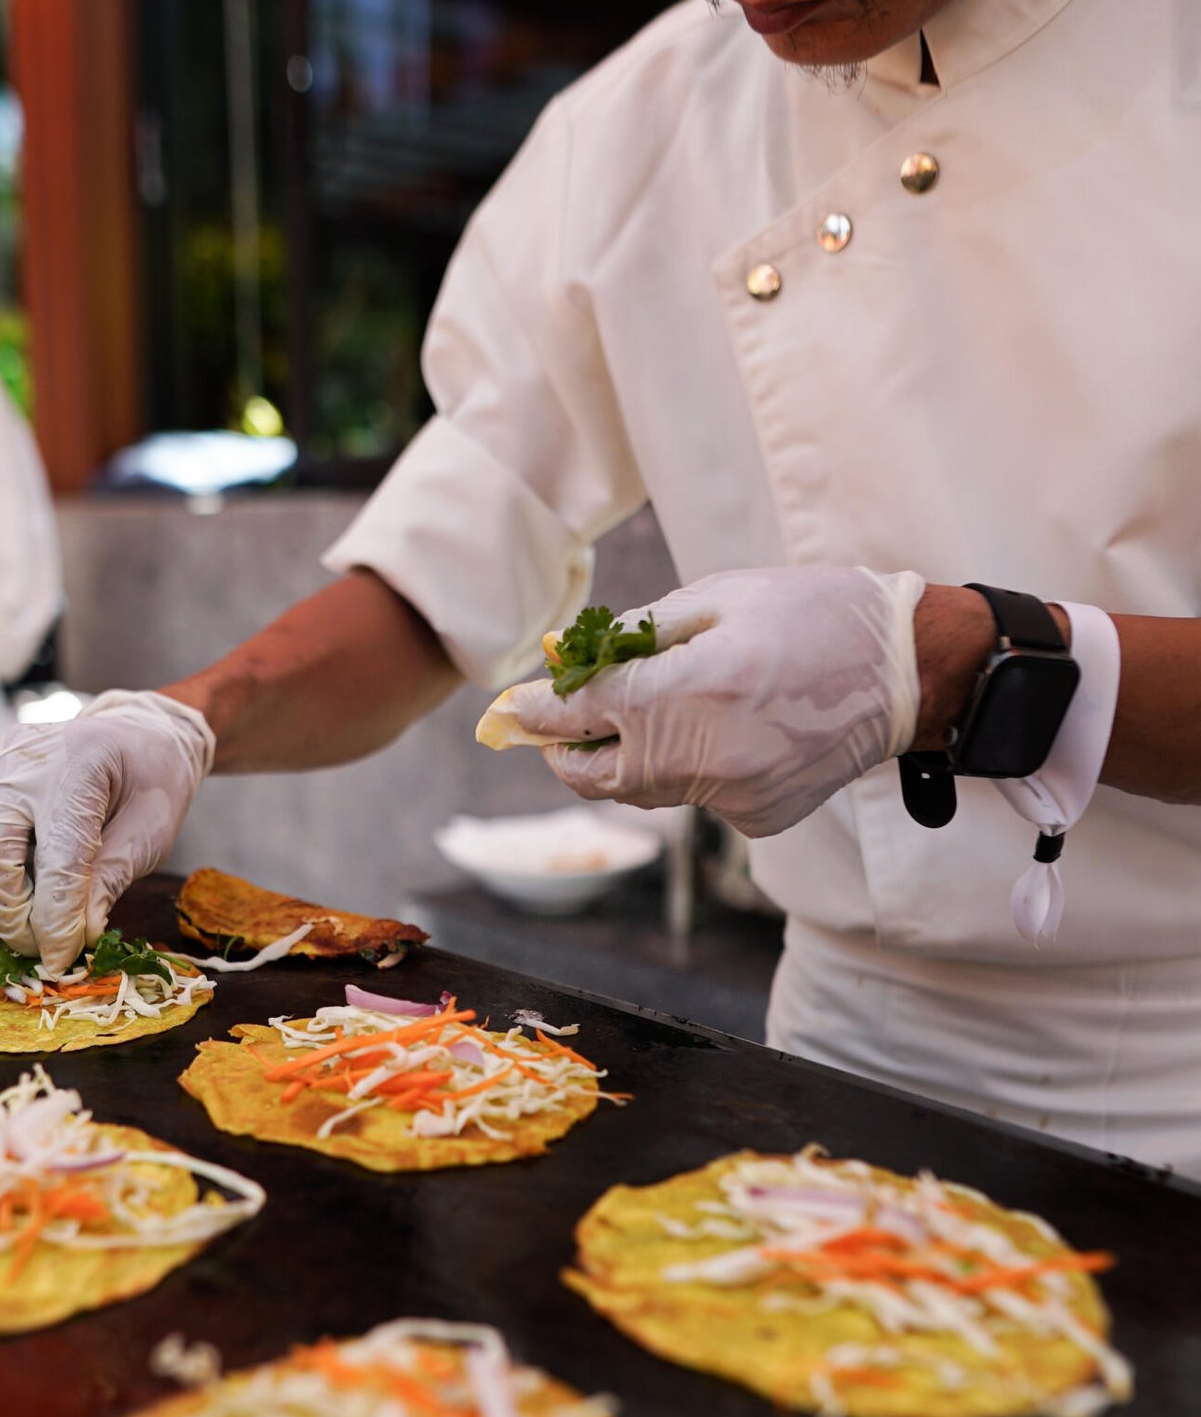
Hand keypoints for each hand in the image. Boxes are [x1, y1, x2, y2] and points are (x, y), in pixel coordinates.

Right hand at [0, 690, 215, 974]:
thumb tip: (78, 935)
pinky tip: (4, 889)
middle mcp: (23, 759)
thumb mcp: (153, 830)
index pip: (57, 856)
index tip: (61, 958)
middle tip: (44, 944)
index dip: (57, 919)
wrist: (131, 733)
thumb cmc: (149, 782)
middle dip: (12, 917)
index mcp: (81, 763)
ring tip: (21, 917)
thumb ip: (112, 879)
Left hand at [496, 565, 923, 836]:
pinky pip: (695, 797)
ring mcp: (731, 797)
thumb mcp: (717, 598)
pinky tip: (722, 730)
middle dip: (563, 752)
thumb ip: (635, 638)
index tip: (510, 707)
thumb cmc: (812, 615)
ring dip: (627, 757)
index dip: (536, 709)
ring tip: (639, 714)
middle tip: (550, 727)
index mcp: (689, 690)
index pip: (580, 713)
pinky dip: (687, 767)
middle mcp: (703, 757)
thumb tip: (570, 664)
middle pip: (594, 774)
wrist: (906, 671)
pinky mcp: (756, 818)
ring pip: (644, 789)